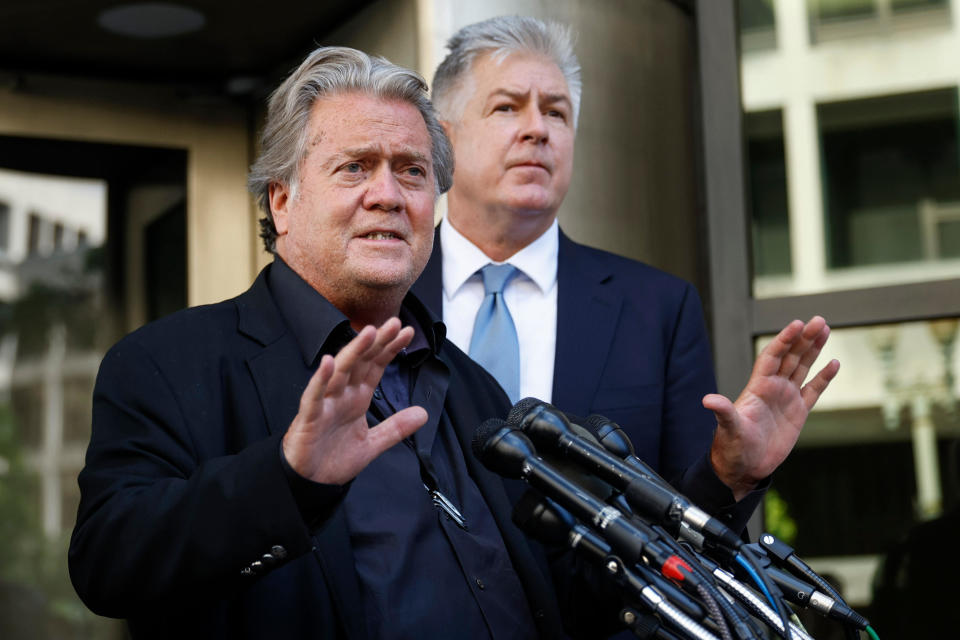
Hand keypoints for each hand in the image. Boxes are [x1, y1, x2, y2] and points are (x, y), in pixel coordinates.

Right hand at [281, 318, 427, 484]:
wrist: (309, 482)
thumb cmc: (333, 458)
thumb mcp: (372, 443)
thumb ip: (396, 428)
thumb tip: (423, 413)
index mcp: (357, 398)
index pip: (376, 366)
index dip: (390, 349)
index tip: (407, 332)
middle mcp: (342, 395)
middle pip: (361, 362)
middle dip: (377, 342)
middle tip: (394, 323)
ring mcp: (325, 403)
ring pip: (340, 371)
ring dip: (354, 352)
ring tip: (369, 333)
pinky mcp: (309, 417)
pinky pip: (314, 395)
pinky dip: (320, 379)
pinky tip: (328, 363)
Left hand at [702, 316, 839, 499]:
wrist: (743, 467)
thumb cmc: (731, 447)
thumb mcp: (728, 428)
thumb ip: (723, 411)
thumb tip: (708, 400)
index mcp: (757, 387)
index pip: (772, 356)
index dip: (784, 340)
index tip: (797, 324)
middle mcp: (773, 388)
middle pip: (791, 357)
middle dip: (803, 338)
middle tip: (819, 320)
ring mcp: (786, 399)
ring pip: (802, 368)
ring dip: (813, 350)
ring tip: (825, 330)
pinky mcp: (797, 413)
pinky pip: (813, 390)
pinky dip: (824, 378)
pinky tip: (833, 363)